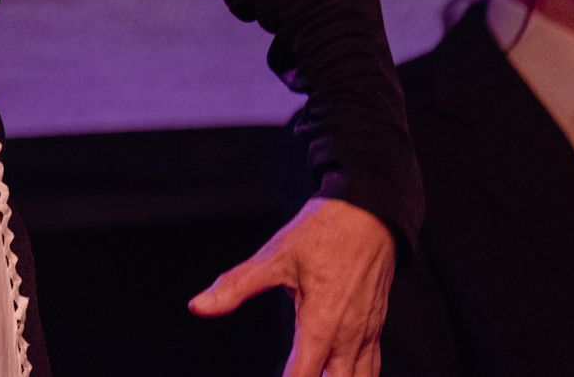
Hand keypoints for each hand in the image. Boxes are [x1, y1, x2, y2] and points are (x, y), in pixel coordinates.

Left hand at [189, 197, 394, 376]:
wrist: (370, 213)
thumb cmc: (322, 233)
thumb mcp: (274, 256)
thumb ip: (236, 286)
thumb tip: (198, 307)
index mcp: (321, 324)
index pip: (303, 376)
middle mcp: (347, 337)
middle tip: (293, 375)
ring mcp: (365, 335)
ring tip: (315, 376)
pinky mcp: (375, 327)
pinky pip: (371, 368)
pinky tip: (340, 376)